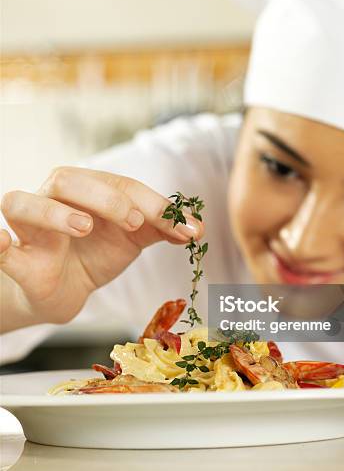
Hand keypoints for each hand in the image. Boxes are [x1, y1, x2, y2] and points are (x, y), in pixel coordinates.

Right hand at [0, 167, 202, 328]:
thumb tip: (197, 228)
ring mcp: (30, 228)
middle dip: (103, 197)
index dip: (152, 203)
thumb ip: (162, 228)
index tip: (182, 228)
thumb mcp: (133, 239)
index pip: (119, 184)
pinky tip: (3, 242)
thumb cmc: (96, 253)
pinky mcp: (16, 258)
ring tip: (83, 227)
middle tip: (132, 222)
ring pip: (23, 203)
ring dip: (53, 213)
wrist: (64, 290)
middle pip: (68, 180)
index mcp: (88, 189)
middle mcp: (54, 199)